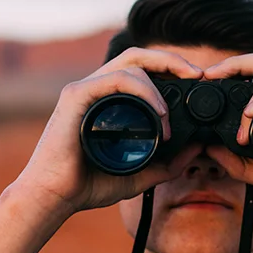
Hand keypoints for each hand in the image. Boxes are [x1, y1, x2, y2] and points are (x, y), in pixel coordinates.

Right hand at [13, 47, 203, 221]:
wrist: (55, 197)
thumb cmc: (88, 184)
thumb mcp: (140, 175)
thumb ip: (168, 164)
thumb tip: (197, 149)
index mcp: (109, 99)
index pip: (142, 69)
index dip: (171, 68)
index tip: (197, 81)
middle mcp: (97, 88)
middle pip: (138, 56)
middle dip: (171, 59)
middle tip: (197, 74)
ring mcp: (85, 89)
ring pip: (130, 64)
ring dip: (158, 85)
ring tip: (168, 117)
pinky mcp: (76, 96)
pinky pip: (115, 79)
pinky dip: (142, 90)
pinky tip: (157, 112)